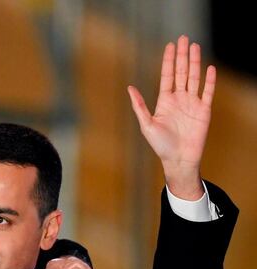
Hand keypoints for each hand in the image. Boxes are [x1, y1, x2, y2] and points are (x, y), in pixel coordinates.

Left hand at [127, 35, 215, 198]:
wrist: (178, 159)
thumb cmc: (160, 145)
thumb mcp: (146, 124)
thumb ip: (139, 106)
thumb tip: (129, 87)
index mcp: (165, 101)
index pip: (167, 75)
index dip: (168, 61)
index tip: (170, 46)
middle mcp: (179, 99)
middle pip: (181, 72)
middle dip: (182, 55)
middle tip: (184, 38)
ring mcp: (192, 103)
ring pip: (194, 78)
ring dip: (195, 62)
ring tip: (195, 46)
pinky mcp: (204, 110)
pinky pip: (207, 92)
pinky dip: (209, 81)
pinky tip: (209, 68)